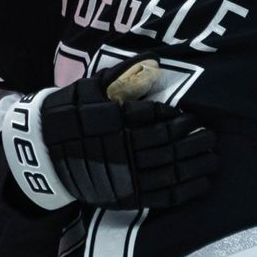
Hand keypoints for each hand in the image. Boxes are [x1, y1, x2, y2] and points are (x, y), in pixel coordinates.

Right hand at [9, 52, 218, 209]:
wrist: (43, 151)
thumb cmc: (72, 112)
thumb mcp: (91, 87)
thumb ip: (122, 75)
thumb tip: (153, 60)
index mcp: (114, 120)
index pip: (154, 118)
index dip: (177, 118)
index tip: (192, 115)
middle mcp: (120, 148)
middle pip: (166, 144)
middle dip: (194, 140)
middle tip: (211, 134)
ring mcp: (123, 176)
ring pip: (168, 170)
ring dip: (195, 164)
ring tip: (213, 156)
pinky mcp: (125, 196)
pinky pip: (161, 196)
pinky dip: (186, 190)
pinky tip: (203, 182)